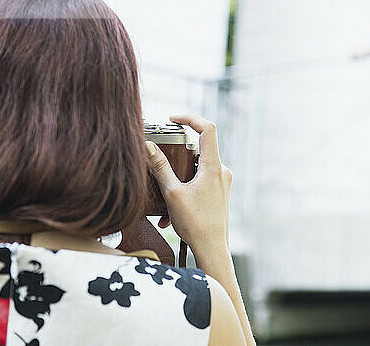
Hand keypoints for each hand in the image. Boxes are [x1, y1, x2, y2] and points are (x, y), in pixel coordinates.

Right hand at [145, 114, 231, 255]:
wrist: (213, 250)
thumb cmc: (195, 224)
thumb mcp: (172, 194)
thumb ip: (160, 168)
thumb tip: (148, 146)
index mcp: (214, 167)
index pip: (207, 129)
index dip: (190, 118)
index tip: (173, 119)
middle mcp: (222, 171)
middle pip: (199, 148)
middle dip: (177, 154)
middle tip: (160, 159)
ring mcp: (222, 182)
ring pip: (197, 167)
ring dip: (178, 177)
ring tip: (163, 195)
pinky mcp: (219, 193)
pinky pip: (200, 181)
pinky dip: (185, 188)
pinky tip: (170, 210)